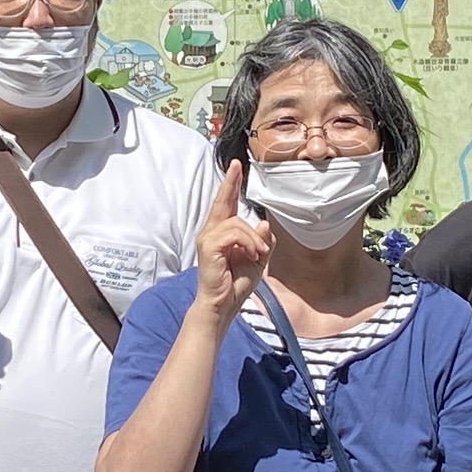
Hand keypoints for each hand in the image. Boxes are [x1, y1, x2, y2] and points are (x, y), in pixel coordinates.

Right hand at [191, 160, 269, 309]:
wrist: (223, 305)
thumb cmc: (235, 284)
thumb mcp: (257, 260)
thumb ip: (262, 241)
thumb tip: (263, 223)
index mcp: (220, 233)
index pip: (226, 204)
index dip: (230, 185)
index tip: (236, 167)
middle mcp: (210, 232)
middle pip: (223, 202)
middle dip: (230, 183)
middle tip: (237, 166)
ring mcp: (207, 238)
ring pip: (237, 223)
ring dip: (254, 239)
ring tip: (257, 254)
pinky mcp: (209, 246)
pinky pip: (235, 234)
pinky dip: (249, 243)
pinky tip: (252, 255)